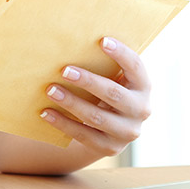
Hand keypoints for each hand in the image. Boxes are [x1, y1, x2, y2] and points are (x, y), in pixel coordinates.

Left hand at [40, 37, 151, 157]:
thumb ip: (104, 64)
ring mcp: (127, 132)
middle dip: (88, 81)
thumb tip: (72, 42)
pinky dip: (63, 123)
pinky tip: (46, 112)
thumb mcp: (113, 79)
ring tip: (50, 90)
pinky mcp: (110, 147)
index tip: (101, 40)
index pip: (135, 67)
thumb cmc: (106, 91)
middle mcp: (141, 109)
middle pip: (114, 94)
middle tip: (64, 70)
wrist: (108, 130)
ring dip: (71, 102)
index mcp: (143, 86)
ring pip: (96, 116)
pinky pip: (84, 135)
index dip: (121, 54)